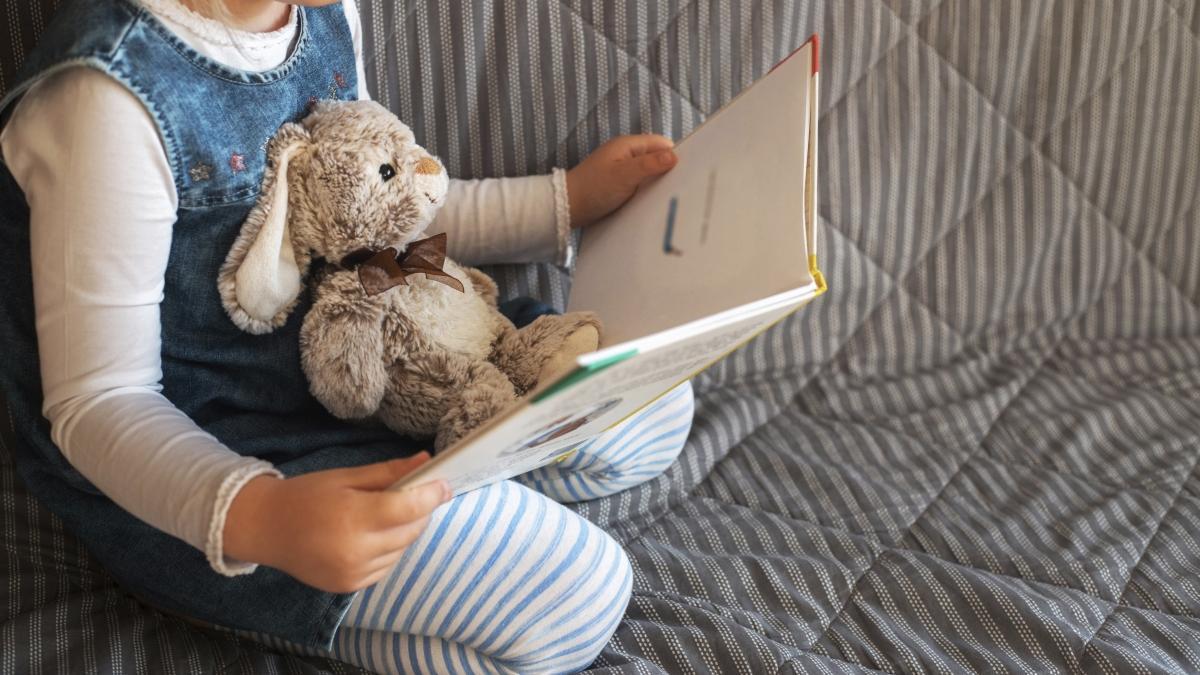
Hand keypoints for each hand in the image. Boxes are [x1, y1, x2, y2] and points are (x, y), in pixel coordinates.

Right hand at [223, 453, 449, 592]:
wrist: (266, 529)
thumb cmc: (306, 496)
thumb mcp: (346, 477)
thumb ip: (388, 472)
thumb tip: (426, 462)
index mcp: (352, 518)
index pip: (408, 509)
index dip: (431, 495)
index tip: (444, 483)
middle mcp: (355, 551)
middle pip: (410, 530)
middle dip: (419, 511)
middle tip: (414, 493)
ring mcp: (353, 573)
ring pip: (402, 549)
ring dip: (404, 531)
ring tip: (384, 514)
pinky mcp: (350, 587)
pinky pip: (387, 565)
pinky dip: (389, 549)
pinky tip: (372, 535)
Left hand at [566, 134, 677, 227]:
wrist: (567, 208)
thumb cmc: (592, 188)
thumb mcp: (624, 175)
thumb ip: (649, 165)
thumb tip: (674, 156)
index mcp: (628, 146)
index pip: (661, 144)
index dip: (675, 155)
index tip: (689, 171)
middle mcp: (626, 156)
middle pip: (657, 159)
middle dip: (669, 171)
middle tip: (683, 187)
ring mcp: (623, 171)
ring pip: (650, 174)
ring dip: (658, 185)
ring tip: (671, 198)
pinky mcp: (620, 186)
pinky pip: (641, 186)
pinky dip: (648, 193)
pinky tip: (654, 204)